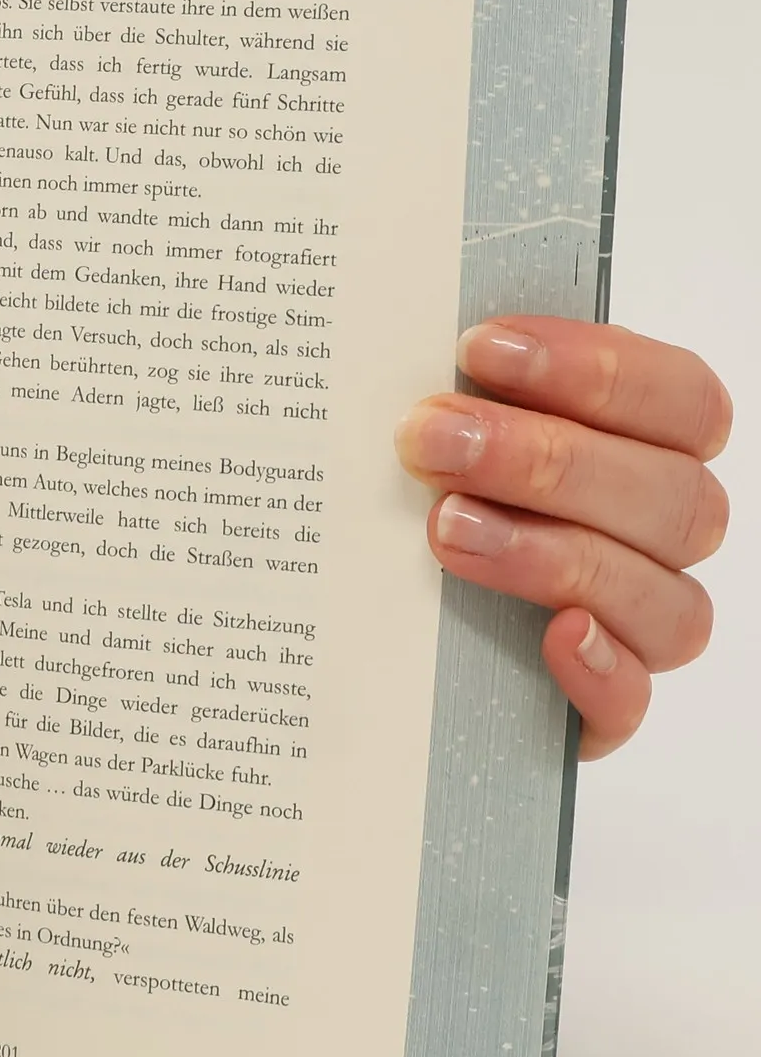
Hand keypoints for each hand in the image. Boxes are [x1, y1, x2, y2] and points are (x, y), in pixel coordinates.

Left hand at [396, 318, 730, 758]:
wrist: (377, 648)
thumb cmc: (417, 505)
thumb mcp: (427, 443)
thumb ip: (447, 398)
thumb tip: (397, 346)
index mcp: (646, 451)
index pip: (679, 399)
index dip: (596, 368)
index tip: (480, 349)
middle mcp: (659, 538)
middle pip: (668, 494)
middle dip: (545, 458)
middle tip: (430, 438)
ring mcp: (638, 628)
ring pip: (662, 595)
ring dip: (552, 553)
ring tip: (446, 528)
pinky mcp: (599, 711)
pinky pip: (632, 700)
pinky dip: (598, 668)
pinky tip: (551, 637)